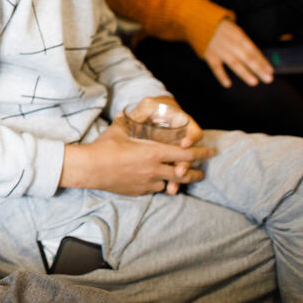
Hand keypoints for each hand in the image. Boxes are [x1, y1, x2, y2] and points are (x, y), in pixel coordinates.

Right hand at [60, 118, 214, 195]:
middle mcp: (155, 169)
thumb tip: (126, 111)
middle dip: (196, 173)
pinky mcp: (139, 191)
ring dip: (176, 181)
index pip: (187, 155)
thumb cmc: (105, 147)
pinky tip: (155, 181)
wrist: (91, 168)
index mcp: (154, 152)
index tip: (211, 152)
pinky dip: (158, 184)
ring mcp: (148, 182)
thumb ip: (126, 120)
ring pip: (170, 184)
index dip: (201, 153)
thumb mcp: (118, 130)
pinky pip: (154, 188)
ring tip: (178, 179)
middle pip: (184, 174)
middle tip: (201, 172)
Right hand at [203, 20, 273, 87]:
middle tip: (268, 79)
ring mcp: (220, 49)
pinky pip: (216, 67)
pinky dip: (221, 75)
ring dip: (244, 73)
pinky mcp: (209, 54)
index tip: (270, 70)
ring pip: (234, 63)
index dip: (263, 61)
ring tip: (254, 82)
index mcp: (239, 36)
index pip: (254, 50)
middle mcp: (231, 43)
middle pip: (247, 58)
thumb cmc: (220, 27)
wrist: (198, 20)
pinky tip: (228, 84)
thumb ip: (243, 42)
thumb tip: (256, 57)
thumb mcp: (234, 29)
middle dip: (258, 69)